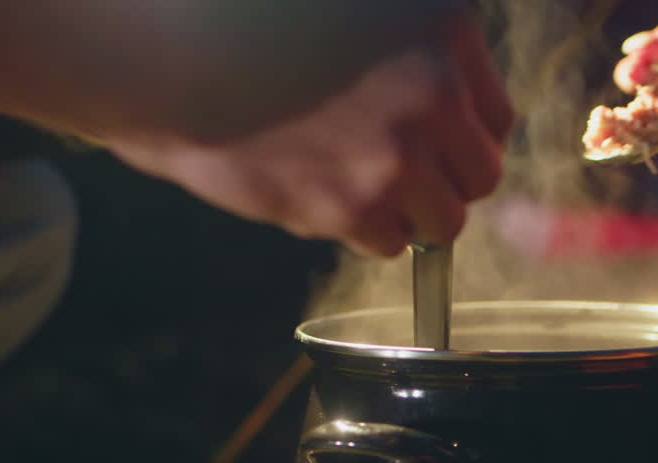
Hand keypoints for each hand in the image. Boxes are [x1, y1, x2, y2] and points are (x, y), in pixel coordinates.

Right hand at [0, 0, 513, 257]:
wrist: (161, 60)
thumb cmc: (241, 18)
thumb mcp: (356, 2)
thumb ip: (412, 39)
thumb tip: (446, 96)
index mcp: (443, 27)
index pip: (496, 115)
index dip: (466, 135)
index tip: (440, 143)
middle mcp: (433, 92)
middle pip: (481, 175)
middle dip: (446, 179)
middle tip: (404, 171)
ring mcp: (394, 154)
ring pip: (442, 220)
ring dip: (409, 210)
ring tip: (359, 183)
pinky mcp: (348, 205)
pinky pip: (388, 243)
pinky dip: (364, 229)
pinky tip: (325, 193)